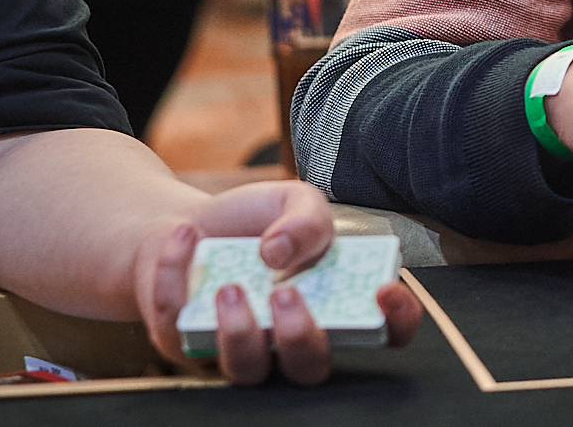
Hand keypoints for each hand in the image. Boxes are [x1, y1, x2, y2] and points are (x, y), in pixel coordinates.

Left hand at [132, 180, 421, 384]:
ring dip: (239, 333)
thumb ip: (306, 218)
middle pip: (311, 369)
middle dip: (301, 338)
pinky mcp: (185, 345)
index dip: (395, 321)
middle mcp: (290, 340)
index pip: (383, 332)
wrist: (184, 227)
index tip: (383, 290)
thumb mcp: (291, 200)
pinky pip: (177, 331)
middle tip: (285, 293)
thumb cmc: (251, 223)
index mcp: (332, 305)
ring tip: (229, 286)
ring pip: (247, 372)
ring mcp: (238, 351)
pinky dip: (177, 277)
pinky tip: (184, 236)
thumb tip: (280, 251)